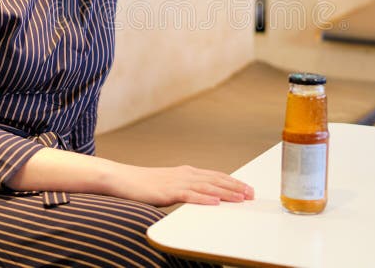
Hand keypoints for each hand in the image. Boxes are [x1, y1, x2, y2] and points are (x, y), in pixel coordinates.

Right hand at [108, 164, 254, 206]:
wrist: (122, 178)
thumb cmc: (144, 185)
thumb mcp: (169, 185)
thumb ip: (185, 189)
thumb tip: (201, 196)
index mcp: (187, 172)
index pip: (215, 176)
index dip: (233, 181)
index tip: (247, 188)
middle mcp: (185, 174)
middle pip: (216, 179)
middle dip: (236, 187)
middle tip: (252, 194)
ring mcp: (177, 182)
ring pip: (207, 187)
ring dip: (226, 192)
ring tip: (241, 198)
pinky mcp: (168, 191)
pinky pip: (189, 195)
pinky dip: (204, 198)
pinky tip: (215, 201)